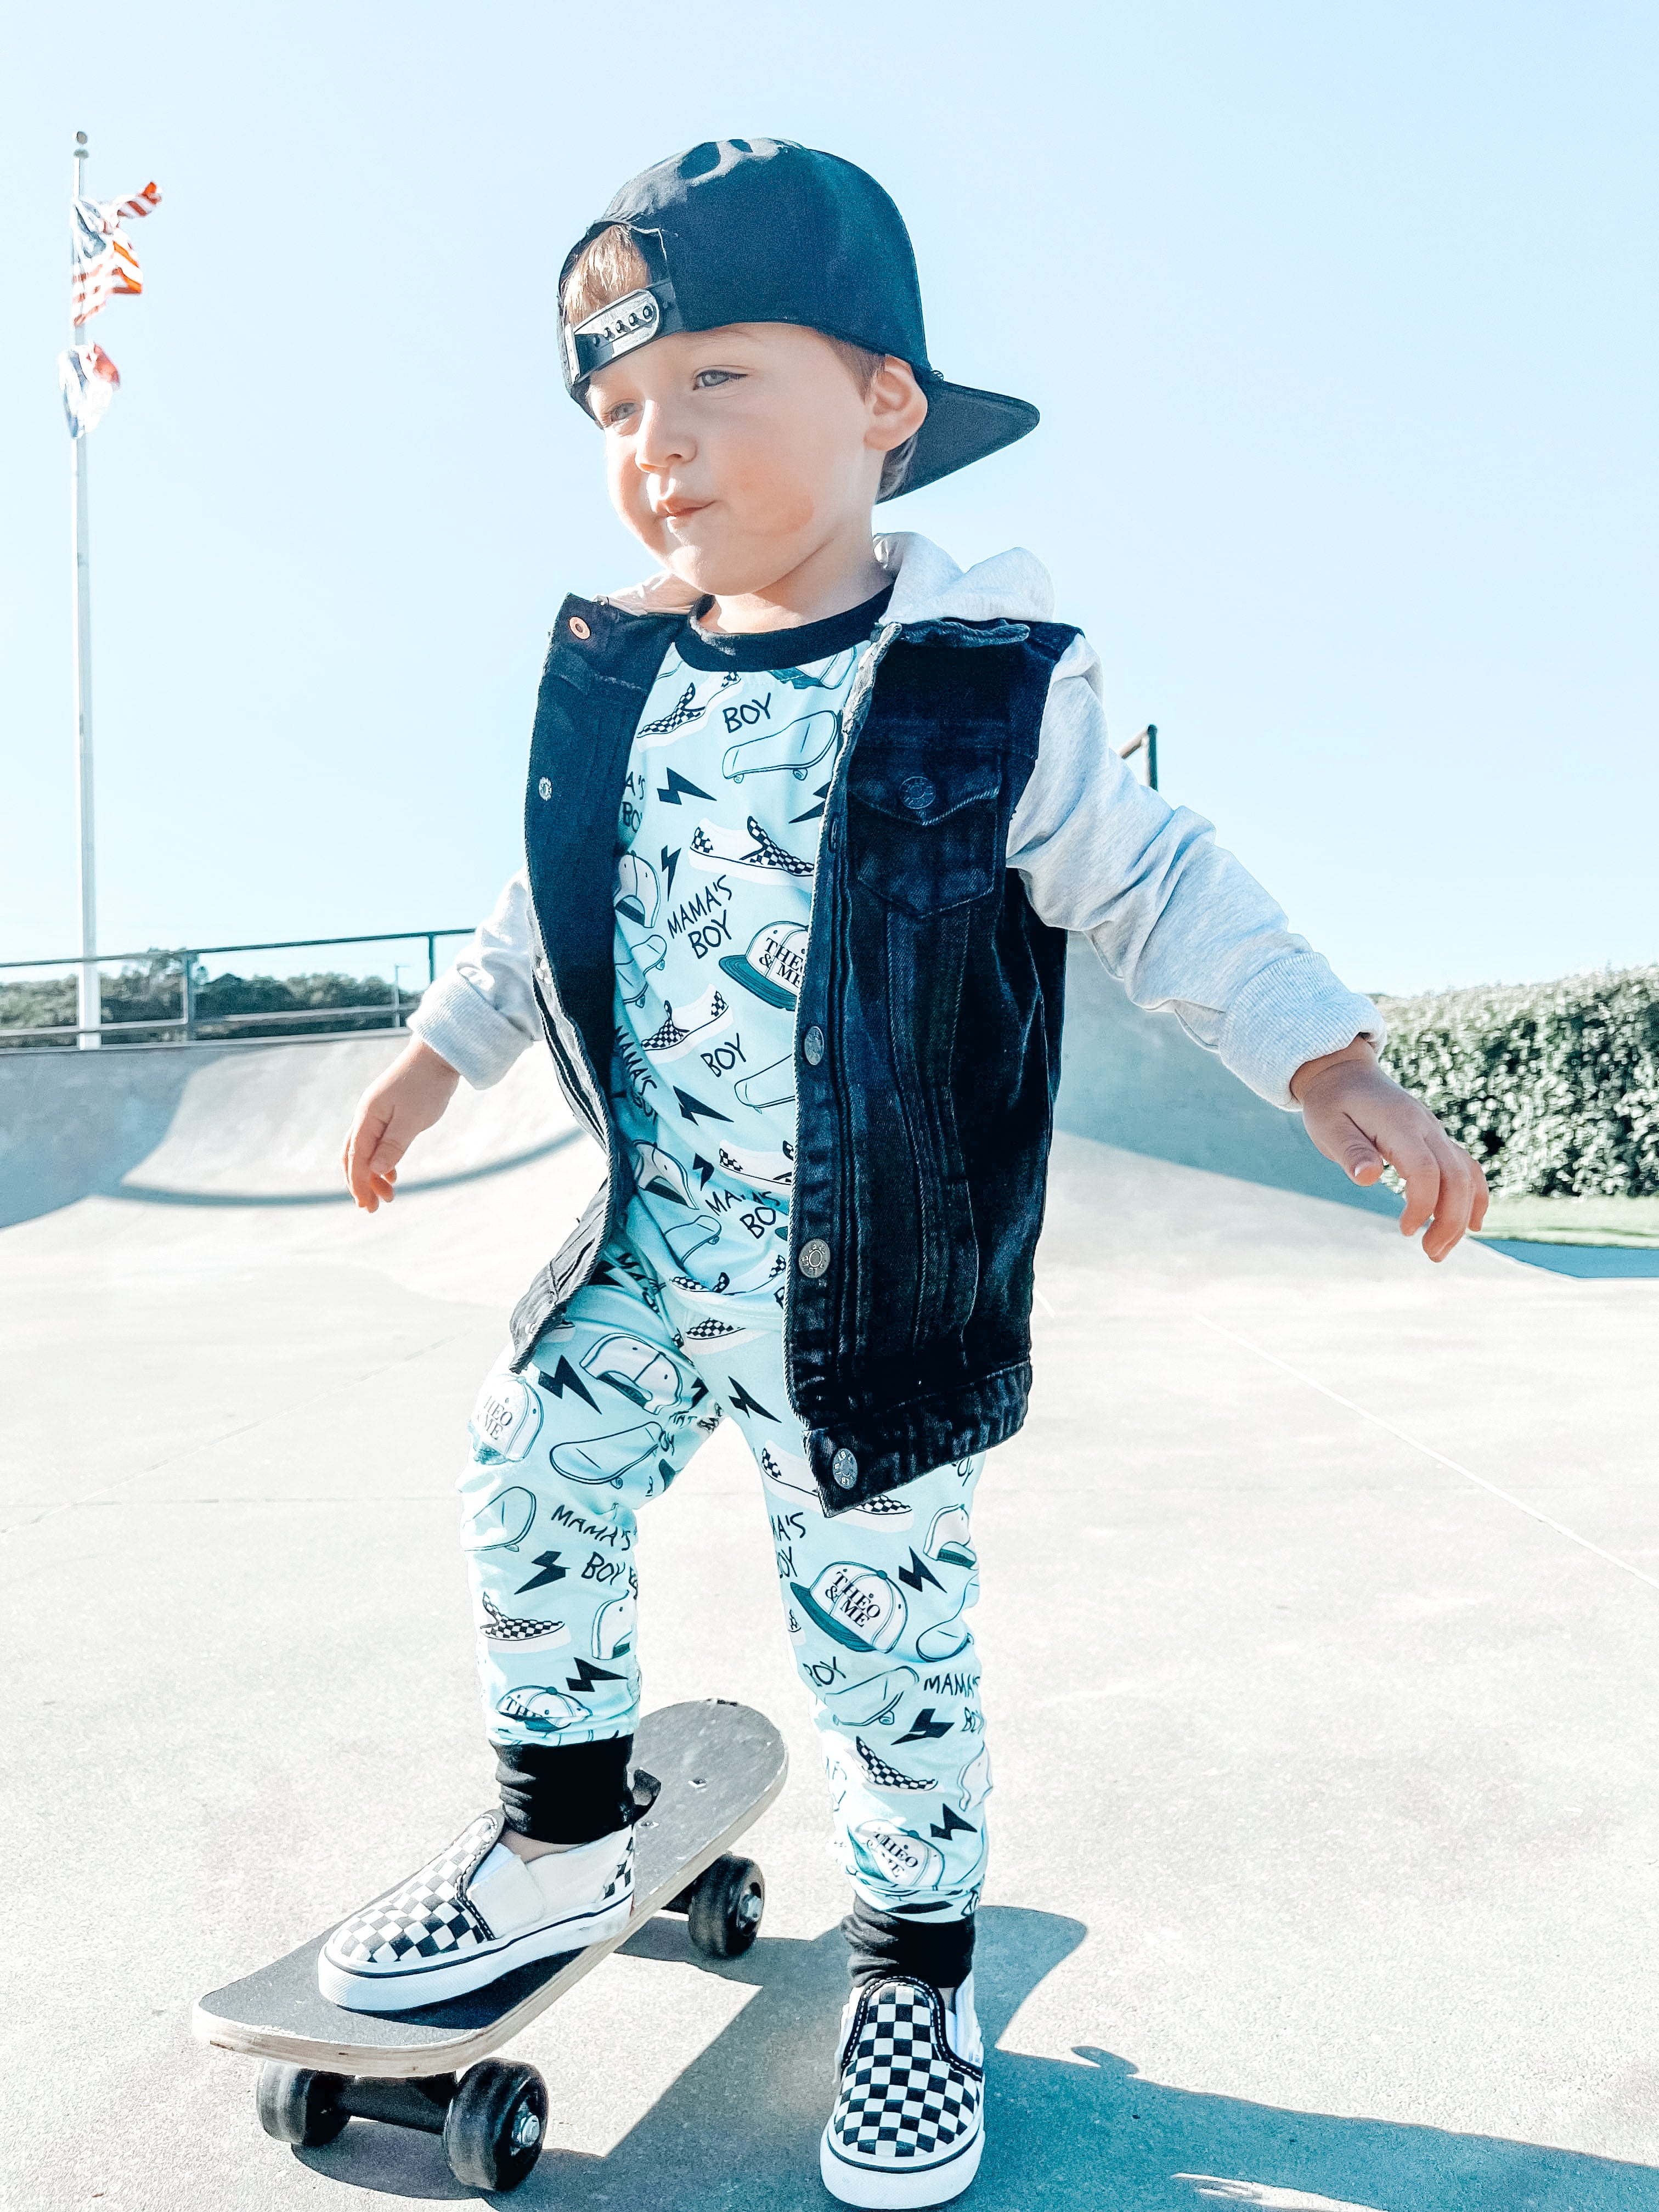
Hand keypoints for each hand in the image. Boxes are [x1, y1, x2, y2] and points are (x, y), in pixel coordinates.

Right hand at [341, 1038, 459, 1209]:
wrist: (437, 1054)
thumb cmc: (427, 1085)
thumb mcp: (413, 1120)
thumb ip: (393, 1146)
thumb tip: (374, 1170)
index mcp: (368, 1117)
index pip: (356, 1158)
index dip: (358, 1184)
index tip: (365, 1207)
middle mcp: (366, 1115)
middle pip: (354, 1156)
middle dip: (360, 1183)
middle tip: (372, 1208)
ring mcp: (376, 1112)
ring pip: (365, 1150)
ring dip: (373, 1174)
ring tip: (388, 1195)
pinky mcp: (388, 1110)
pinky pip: (377, 1141)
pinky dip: (381, 1160)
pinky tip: (392, 1175)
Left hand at [1290, 1038, 1488, 1261]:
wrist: (1343, 1074)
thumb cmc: (1332, 1104)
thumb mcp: (1328, 1126)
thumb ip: (1350, 1151)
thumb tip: (1368, 1178)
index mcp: (1399, 1125)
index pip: (1426, 1170)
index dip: (1422, 1205)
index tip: (1405, 1231)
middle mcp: (1426, 1127)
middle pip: (1457, 1177)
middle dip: (1450, 1221)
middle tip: (1431, 1254)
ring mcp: (1435, 1132)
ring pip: (1467, 1175)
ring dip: (1462, 1215)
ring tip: (1441, 1250)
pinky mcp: (1436, 1139)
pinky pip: (1467, 1167)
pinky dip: (1474, 1196)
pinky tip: (1472, 1225)